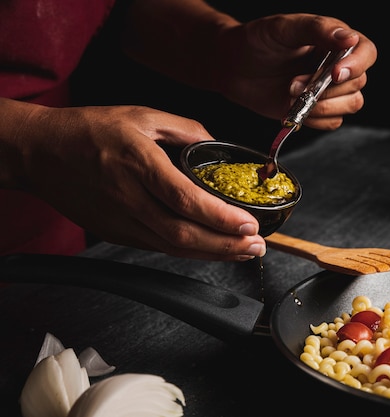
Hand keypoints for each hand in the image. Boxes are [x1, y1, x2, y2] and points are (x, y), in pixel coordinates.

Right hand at [1, 100, 265, 260]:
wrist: (40, 152)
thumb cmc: (89, 131)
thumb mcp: (142, 115)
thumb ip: (186, 129)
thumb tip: (218, 144)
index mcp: (137, 162)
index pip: (184, 199)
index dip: (220, 217)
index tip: (248, 224)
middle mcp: (128, 196)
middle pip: (182, 234)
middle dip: (226, 245)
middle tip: (256, 245)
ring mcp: (119, 220)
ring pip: (172, 248)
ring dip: (212, 254)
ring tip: (243, 251)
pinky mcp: (115, 232)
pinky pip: (158, 248)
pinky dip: (188, 252)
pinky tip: (210, 249)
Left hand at [211, 14, 377, 129]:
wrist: (234, 67)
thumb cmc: (257, 41)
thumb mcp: (285, 27)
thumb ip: (318, 29)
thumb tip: (349, 39)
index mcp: (336, 41)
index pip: (367, 53)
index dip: (357, 65)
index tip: (334, 73)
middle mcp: (337, 65)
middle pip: (358, 83)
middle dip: (326, 88)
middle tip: (294, 83)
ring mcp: (328, 90)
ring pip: (350, 105)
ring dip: (322, 105)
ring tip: (292, 95)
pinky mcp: (317, 110)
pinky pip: (333, 122)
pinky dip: (315, 119)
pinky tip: (294, 108)